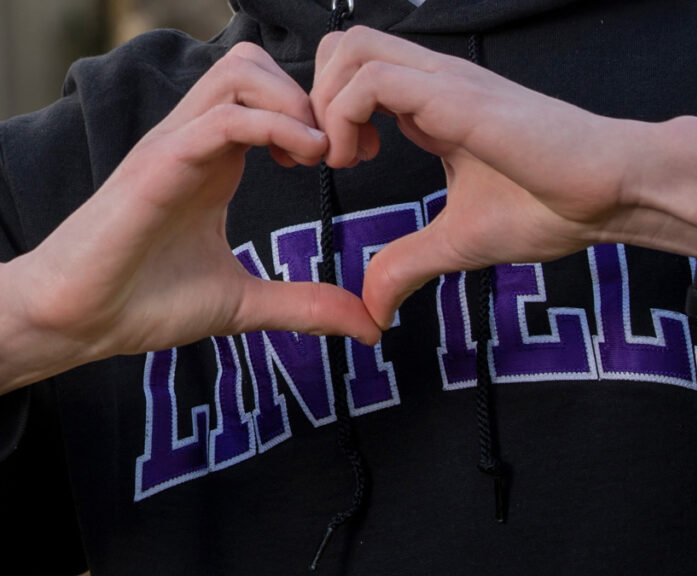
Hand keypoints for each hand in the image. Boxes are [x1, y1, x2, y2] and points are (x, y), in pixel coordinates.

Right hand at [0, 42, 380, 391]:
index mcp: (217, 160)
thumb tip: (369, 326)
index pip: (269, 93)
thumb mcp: (245, 303)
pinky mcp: (159, 165)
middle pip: (256, 64)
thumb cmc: (146, 301)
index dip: (319, 113)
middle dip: (311, 95)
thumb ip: (306, 306)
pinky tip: (301, 161)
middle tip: (340, 150)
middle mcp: (198, 141)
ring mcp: (177, 146)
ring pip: (239, 73)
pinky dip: (272, 126)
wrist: (79, 322)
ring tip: (319, 153)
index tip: (349, 158)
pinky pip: (222, 118)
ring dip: (293, 103)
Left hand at [310, 27, 696, 328]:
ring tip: (342, 160)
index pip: (356, 75)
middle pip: (342, 44)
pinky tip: (360, 160)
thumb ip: (411, 264)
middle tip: (324, 157)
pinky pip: (373, 78)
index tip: (332, 165)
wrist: (614, 191)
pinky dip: (344, 115)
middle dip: (311, 98)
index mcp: (435, 106)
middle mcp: (434, 82)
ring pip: (349, 47)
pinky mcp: (458, 96)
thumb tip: (375, 308)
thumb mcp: (461, 241)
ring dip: (324, 104)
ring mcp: (445, 82)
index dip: (326, 113)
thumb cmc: (555, 205)